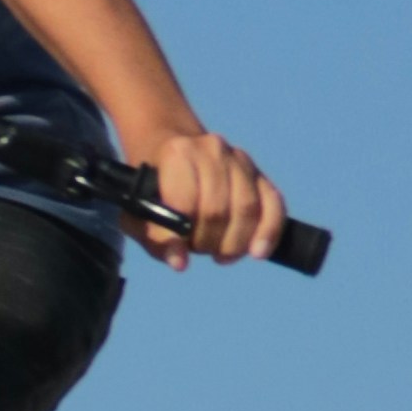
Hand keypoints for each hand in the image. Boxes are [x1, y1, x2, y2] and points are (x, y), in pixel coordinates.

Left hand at [130, 123, 288, 267]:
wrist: (170, 147)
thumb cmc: (152, 187)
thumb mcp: (138, 211)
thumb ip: (155, 238)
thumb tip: (180, 263)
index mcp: (177, 153)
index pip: (185, 202)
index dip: (181, 235)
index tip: (180, 252)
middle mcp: (212, 149)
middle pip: (217, 210)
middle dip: (207, 241)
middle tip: (198, 248)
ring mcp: (239, 159)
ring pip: (247, 209)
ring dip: (234, 243)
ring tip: (219, 253)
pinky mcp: (258, 174)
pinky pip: (273, 204)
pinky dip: (268, 232)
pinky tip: (257, 252)